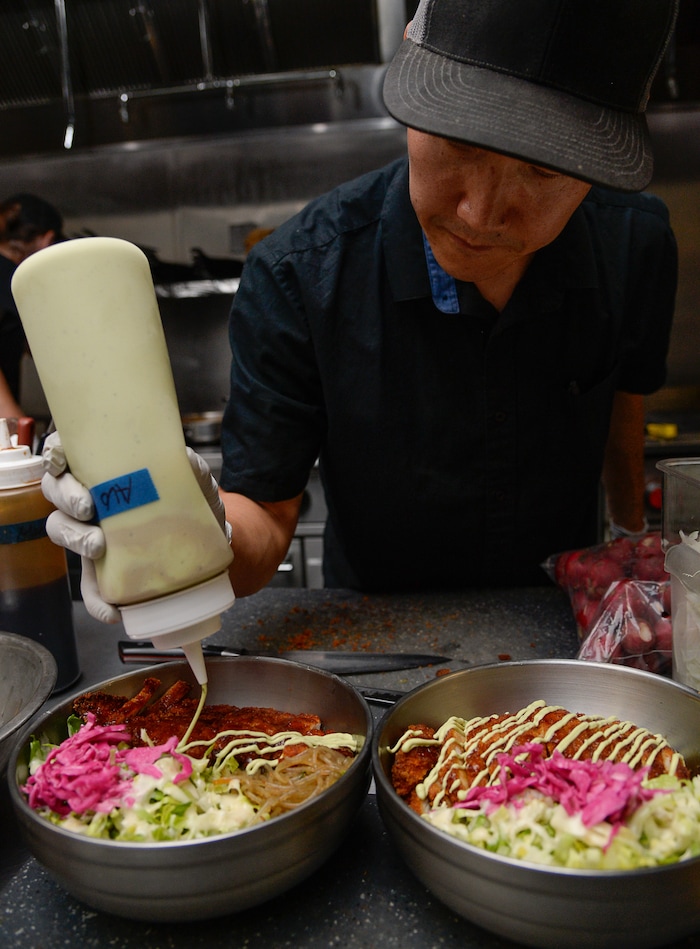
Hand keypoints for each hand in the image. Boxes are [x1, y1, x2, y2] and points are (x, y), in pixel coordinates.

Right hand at [41, 432, 231, 623]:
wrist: (210, 535)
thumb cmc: (190, 496)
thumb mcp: (194, 475)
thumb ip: (188, 465)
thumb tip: (184, 459)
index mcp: (103, 468)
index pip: (65, 453)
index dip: (54, 454)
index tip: (61, 462)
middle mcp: (89, 497)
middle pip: (55, 490)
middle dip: (66, 497)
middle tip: (88, 508)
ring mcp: (91, 532)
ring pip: (60, 529)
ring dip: (73, 537)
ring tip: (97, 546)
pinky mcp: (102, 569)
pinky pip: (89, 586)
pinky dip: (96, 600)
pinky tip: (112, 610)